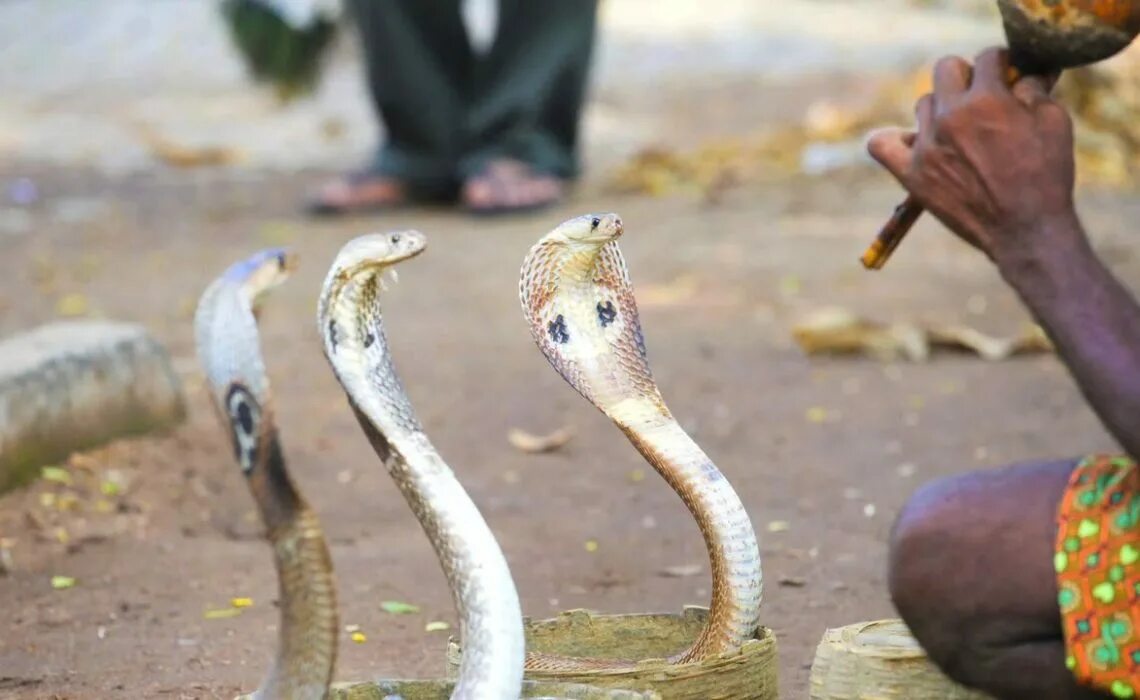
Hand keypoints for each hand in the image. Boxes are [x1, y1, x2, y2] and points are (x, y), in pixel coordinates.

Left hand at [867, 47, 1079, 265]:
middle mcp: (950, 117)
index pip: (987, 58)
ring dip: (941, 110)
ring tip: (961, 131)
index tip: (1007, 76)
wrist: (1025, 229)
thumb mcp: (1055, 121)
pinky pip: (881, 145)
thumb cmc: (1046, 175)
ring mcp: (927, 145)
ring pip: (923, 105)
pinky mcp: (912, 174)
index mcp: (986, 99)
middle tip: (982, 98)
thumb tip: (1021, 75)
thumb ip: (1034, 90)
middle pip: (946, 69)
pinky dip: (891, 140)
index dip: (1001, 64)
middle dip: (967, 77)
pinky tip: (912, 143)